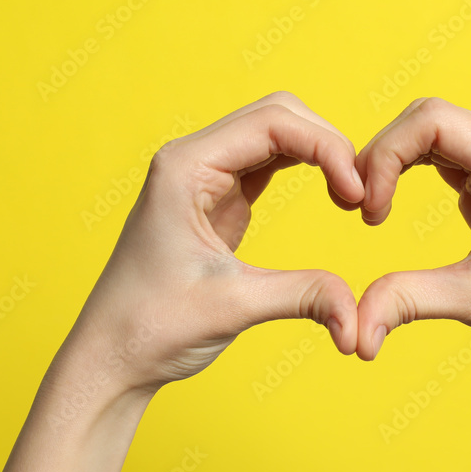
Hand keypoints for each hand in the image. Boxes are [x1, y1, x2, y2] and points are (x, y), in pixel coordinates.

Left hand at [62, 92, 365, 391]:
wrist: (111, 356)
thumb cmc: (149, 327)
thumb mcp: (232, 307)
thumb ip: (302, 296)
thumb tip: (359, 314)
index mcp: (184, 167)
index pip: (272, 122)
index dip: (326, 148)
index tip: (356, 194)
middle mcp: (192, 160)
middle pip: (277, 115)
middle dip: (327, 144)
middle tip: (359, 194)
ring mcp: (205, 177)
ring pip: (276, 134)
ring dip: (319, 154)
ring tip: (351, 195)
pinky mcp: (217, 200)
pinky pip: (269, 163)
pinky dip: (306, 170)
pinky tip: (331, 194)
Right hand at [354, 97, 470, 384]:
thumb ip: (408, 301)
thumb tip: (353, 330)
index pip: (434, 120)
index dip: (385, 154)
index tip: (368, 211)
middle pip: (431, 118)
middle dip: (384, 156)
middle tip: (360, 210)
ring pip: (437, 132)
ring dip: (396, 163)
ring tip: (373, 210)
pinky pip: (450, 156)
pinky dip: (414, 172)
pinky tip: (395, 206)